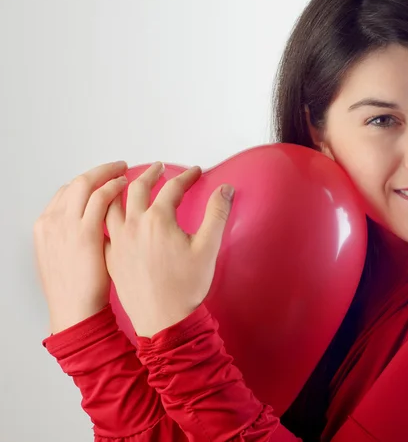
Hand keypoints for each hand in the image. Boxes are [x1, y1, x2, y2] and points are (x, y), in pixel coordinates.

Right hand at [34, 161, 128, 333]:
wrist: (75, 311)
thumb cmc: (77, 290)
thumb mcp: (66, 257)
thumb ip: (76, 236)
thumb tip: (95, 224)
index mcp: (45, 226)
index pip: (67, 191)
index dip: (89, 182)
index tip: (104, 178)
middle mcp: (52, 221)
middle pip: (77, 182)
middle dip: (100, 170)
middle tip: (119, 166)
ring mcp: (66, 225)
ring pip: (87, 183)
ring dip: (109, 172)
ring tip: (126, 170)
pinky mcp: (85, 233)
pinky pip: (99, 198)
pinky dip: (112, 186)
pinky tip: (126, 184)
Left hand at [104, 162, 234, 337]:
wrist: (163, 319)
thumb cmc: (186, 287)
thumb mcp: (209, 248)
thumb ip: (217, 213)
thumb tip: (225, 189)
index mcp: (158, 220)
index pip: (172, 188)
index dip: (186, 177)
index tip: (195, 172)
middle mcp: (134, 225)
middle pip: (138, 188)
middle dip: (151, 174)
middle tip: (158, 168)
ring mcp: (119, 241)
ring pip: (113, 204)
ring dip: (121, 189)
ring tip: (127, 183)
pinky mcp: (111, 257)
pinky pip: (103, 228)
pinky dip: (105, 214)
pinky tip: (111, 216)